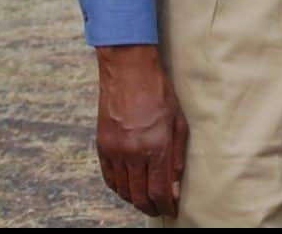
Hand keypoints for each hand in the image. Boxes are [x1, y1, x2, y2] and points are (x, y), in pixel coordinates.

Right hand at [95, 44, 188, 217]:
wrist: (128, 70)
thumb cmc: (159, 93)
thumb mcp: (178, 122)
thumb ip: (177, 157)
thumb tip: (175, 188)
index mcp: (156, 146)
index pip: (160, 191)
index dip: (166, 206)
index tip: (171, 210)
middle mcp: (134, 152)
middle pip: (140, 195)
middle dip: (151, 207)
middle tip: (158, 209)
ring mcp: (115, 150)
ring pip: (123, 190)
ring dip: (135, 199)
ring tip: (145, 200)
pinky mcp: (102, 146)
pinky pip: (109, 177)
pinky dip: (119, 188)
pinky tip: (128, 188)